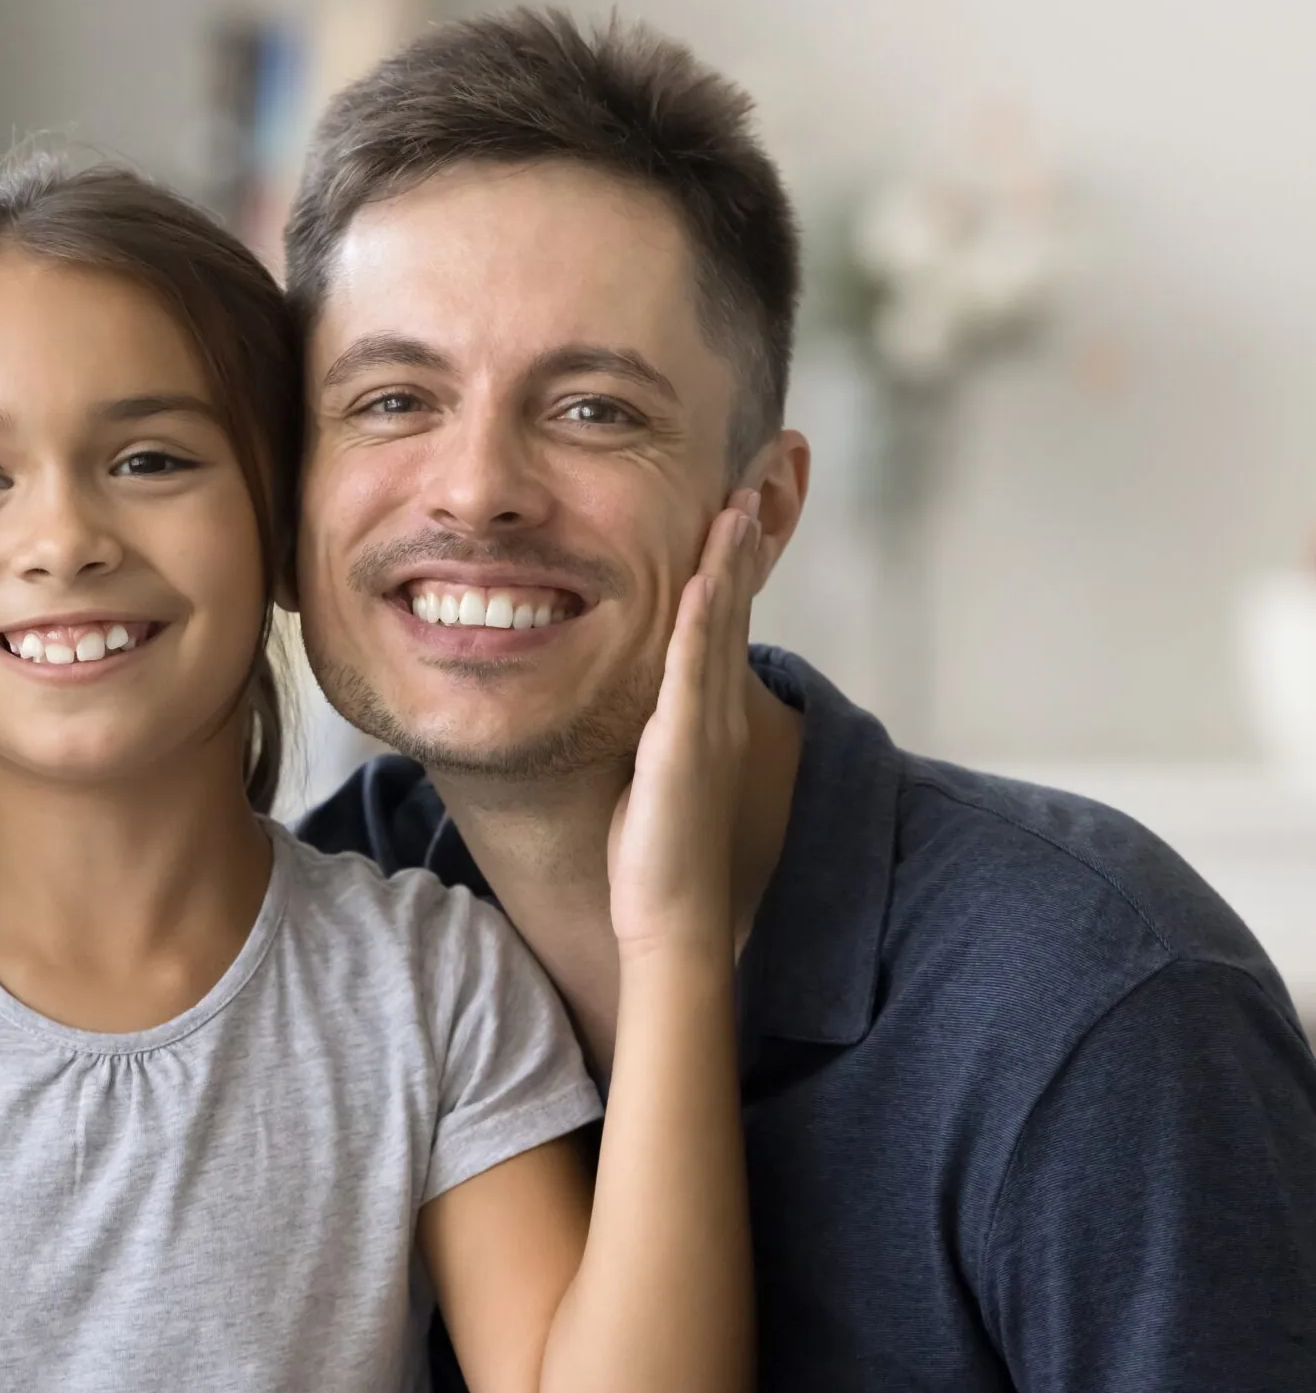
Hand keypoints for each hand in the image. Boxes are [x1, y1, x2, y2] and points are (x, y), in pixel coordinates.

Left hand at [606, 489, 762, 954]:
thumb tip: (631, 697)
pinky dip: (701, 622)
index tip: (738, 499)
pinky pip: (693, 672)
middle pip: (735, 606)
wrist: (671, 917)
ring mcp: (707, 725)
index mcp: (707, 710)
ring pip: (720, 627)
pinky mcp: (685, 746)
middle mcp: (717, 709)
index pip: (722, 617)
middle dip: (747, 540)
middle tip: (761, 474)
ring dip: (730, 562)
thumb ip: (649, 725)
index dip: (731, 558)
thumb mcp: (650, 768)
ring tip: (740, 500)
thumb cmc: (651, 850)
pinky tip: (703, 578)